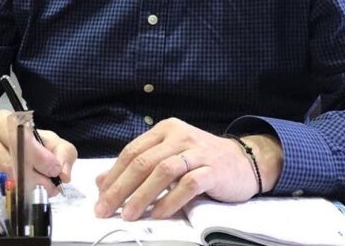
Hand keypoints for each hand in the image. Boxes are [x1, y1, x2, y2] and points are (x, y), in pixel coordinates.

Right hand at [0, 109, 76, 196]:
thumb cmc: (16, 143)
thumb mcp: (43, 139)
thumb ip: (61, 151)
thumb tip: (63, 172)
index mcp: (3, 121)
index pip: (21, 139)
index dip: (40, 158)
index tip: (53, 170)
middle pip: (11, 164)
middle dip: (34, 179)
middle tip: (48, 188)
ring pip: (0, 180)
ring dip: (22, 190)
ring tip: (34, 191)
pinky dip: (6, 195)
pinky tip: (16, 193)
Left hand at [93, 118, 281, 220]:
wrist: (244, 161)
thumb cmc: (202, 161)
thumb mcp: (168, 157)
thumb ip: (138, 166)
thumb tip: (101, 181)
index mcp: (165, 130)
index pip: (132, 152)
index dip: (113, 175)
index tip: (99, 197)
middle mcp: (180, 136)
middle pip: (143, 162)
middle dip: (120, 188)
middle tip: (105, 209)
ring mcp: (198, 151)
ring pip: (163, 171)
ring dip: (142, 195)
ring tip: (129, 215)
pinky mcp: (213, 169)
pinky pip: (188, 184)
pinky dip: (171, 200)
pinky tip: (159, 214)